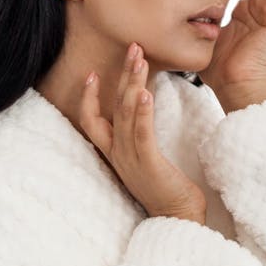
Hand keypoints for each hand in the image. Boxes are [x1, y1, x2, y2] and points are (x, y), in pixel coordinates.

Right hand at [78, 42, 206, 221]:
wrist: (177, 218)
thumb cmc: (167, 188)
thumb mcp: (147, 159)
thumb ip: (140, 137)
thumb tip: (144, 113)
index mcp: (115, 153)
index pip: (91, 120)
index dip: (88, 97)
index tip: (92, 73)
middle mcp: (118, 154)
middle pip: (112, 107)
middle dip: (122, 75)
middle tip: (133, 48)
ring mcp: (131, 159)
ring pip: (125, 114)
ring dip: (133, 83)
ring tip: (140, 59)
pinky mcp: (148, 164)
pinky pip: (141, 133)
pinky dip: (141, 112)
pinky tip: (145, 93)